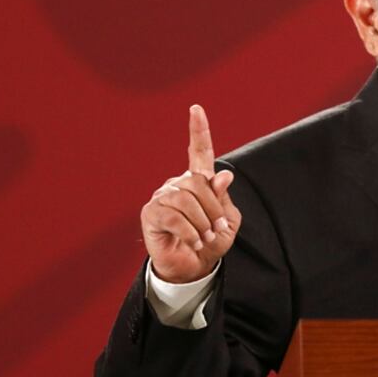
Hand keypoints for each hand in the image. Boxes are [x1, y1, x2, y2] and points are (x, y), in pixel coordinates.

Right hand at [140, 105, 242, 282]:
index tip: (197, 109)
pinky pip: (173, 217)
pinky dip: (189, 232)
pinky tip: (194, 242)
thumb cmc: (210, 242)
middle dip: (214, 210)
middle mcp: (177, 184)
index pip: (199, 152)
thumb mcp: (226, 221)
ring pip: (186, 200)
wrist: (193, 267)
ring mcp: (162, 197)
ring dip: (202, 223)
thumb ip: (224, 199)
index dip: (199, 130)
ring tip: (206, 238)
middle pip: (198, 184)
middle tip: (218, 230)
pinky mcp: (151, 213)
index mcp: (198, 182)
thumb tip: (223, 175)